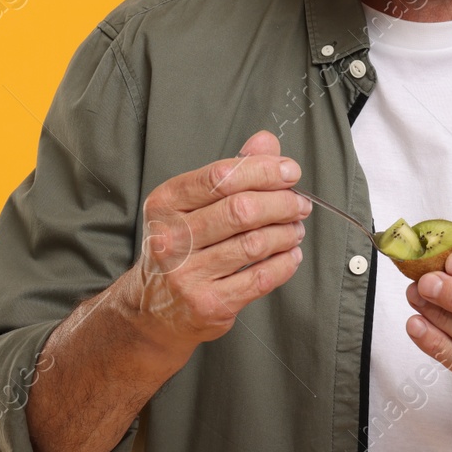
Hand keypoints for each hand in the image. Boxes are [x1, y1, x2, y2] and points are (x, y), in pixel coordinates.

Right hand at [123, 129, 308, 352]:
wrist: (152, 309)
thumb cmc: (180, 248)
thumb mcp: (191, 204)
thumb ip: (231, 171)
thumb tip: (266, 142)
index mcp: (165, 203)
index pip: (221, 176)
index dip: (263, 170)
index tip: (290, 171)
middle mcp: (170, 238)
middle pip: (242, 209)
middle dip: (282, 202)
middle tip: (299, 203)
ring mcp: (187, 274)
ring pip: (255, 243)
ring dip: (286, 233)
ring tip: (295, 228)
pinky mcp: (208, 304)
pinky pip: (260, 278)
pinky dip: (285, 264)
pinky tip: (290, 255)